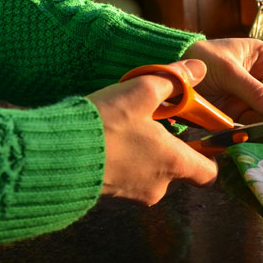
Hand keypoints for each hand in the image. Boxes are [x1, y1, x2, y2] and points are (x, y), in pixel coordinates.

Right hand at [88, 59, 218, 203]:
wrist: (52, 155)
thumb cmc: (105, 125)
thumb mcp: (141, 92)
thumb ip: (174, 80)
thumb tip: (199, 68)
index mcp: (174, 164)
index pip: (208, 173)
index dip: (210, 155)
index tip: (202, 137)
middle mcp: (157, 186)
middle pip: (178, 170)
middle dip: (170, 147)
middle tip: (158, 123)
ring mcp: (132, 193)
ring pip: (150, 172)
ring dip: (145, 152)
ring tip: (129, 127)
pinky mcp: (107, 193)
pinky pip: (126, 176)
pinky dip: (124, 159)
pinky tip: (110, 138)